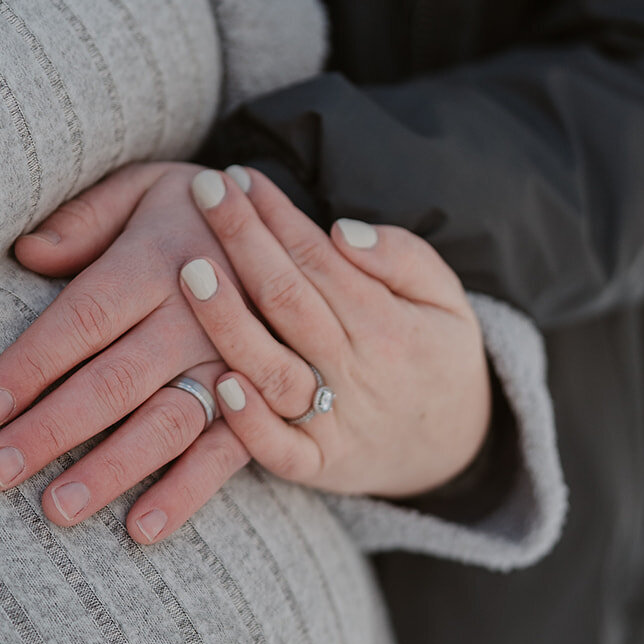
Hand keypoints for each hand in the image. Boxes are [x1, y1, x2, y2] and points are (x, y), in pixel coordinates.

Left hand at [0, 163, 248, 540]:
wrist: (301, 233)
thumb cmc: (196, 213)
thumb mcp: (145, 188)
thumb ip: (86, 217)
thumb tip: (27, 252)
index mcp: (159, 260)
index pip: (82, 319)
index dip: (32, 365)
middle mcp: (197, 317)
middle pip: (114, 381)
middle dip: (51, 430)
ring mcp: (234, 365)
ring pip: (165, 424)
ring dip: (111, 470)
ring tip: (58, 509)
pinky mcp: (262, 404)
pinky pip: (224, 455)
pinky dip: (185, 495)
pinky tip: (142, 530)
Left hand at [178, 167, 492, 498]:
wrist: (452, 449)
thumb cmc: (435, 357)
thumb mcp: (446, 298)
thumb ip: (403, 257)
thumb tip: (341, 230)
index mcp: (387, 322)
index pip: (319, 258)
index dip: (276, 215)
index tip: (239, 177)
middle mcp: (356, 370)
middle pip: (288, 299)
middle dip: (243, 241)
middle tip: (203, 190)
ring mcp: (333, 422)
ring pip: (274, 368)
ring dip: (228, 320)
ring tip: (190, 269)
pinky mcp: (316, 465)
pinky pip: (278, 449)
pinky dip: (249, 422)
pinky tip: (218, 382)